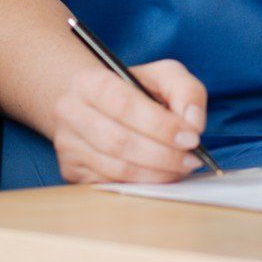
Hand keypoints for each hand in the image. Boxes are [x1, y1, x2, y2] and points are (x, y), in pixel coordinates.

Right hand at [53, 59, 207, 183]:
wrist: (95, 104)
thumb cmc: (134, 89)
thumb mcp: (163, 76)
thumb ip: (186, 91)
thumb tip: (193, 124)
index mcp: (88, 81)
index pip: (125, 105)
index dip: (161, 125)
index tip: (192, 137)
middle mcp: (70, 112)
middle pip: (120, 141)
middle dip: (163, 155)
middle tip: (191, 158)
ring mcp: (68, 145)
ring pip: (117, 169)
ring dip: (157, 173)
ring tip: (181, 167)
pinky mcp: (72, 171)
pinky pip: (112, 185)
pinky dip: (142, 184)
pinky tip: (160, 175)